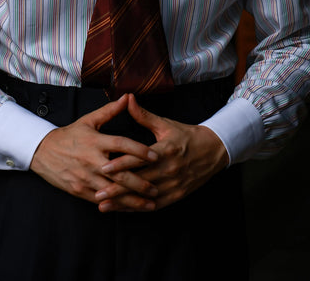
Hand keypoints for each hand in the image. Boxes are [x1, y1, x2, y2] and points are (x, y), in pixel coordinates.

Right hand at [30, 94, 158, 204]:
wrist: (42, 152)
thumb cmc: (69, 135)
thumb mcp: (89, 120)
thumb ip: (110, 111)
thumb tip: (128, 97)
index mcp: (95, 141)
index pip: (121, 144)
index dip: (139, 150)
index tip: (155, 155)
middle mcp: (91, 160)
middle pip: (120, 173)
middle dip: (140, 182)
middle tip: (158, 186)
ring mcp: (85, 177)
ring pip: (113, 191)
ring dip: (133, 199)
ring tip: (151, 203)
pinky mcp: (80, 190)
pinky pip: (102, 199)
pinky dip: (117, 205)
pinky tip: (131, 208)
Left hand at [95, 94, 228, 211]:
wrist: (213, 151)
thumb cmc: (186, 136)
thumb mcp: (165, 124)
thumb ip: (143, 115)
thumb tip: (128, 99)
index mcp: (165, 150)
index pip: (139, 159)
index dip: (121, 164)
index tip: (103, 167)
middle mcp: (169, 169)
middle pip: (139, 181)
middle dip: (117, 189)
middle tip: (97, 193)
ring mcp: (174, 184)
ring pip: (144, 197)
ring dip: (124, 202)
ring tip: (103, 206)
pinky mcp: (177, 195)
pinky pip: (155, 205)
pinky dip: (137, 208)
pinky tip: (122, 210)